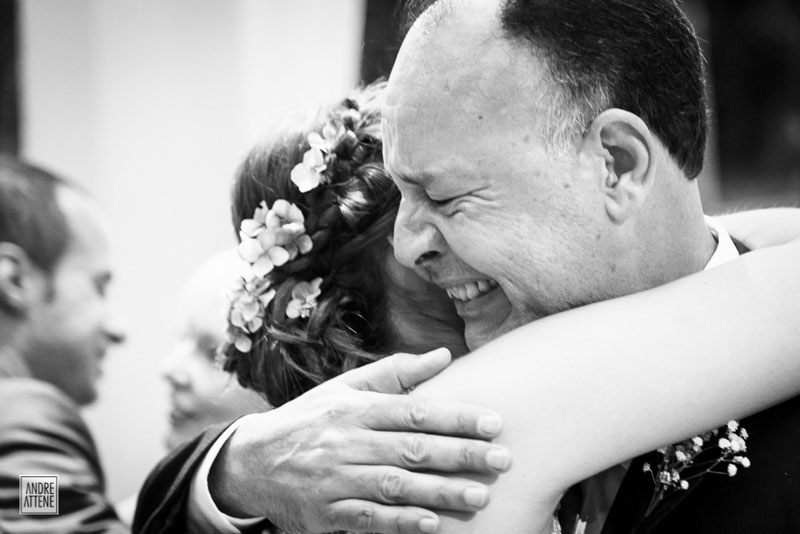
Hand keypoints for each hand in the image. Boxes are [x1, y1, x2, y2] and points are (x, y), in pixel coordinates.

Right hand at [209, 348, 511, 533]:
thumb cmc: (310, 418)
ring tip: (481, 495)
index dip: (455, 417)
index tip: (494, 422)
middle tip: (503, 459)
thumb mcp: (345, 388)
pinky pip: (368, 518)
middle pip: (411, 448)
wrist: (252, 461)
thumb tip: (444, 355)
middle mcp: (348, 442)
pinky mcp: (328, 512)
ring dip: (440, 491)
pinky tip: (432, 523)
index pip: (413, 411)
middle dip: (460, 454)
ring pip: (395, 485)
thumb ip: (395, 373)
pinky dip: (400, 522)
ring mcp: (336, 479)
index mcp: (356, 408)